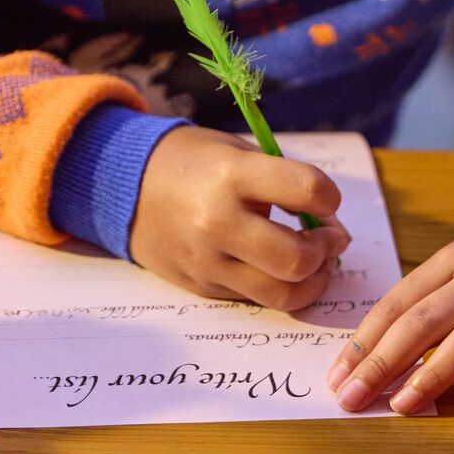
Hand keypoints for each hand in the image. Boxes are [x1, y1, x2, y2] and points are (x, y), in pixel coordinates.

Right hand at [131, 126, 349, 310]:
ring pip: (282, 294)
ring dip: (313, 280)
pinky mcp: (202, 287)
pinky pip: (257, 299)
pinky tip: (282, 268)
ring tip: (316, 262)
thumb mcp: (238, 153)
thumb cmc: (192, 163)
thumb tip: (331, 227)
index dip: (329, 197)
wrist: (123, 188)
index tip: (325, 199)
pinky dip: (281, 287)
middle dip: (326, 250)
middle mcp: (217, 223)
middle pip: (296, 258)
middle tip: (329, 238)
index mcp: (230, 176)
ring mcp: (208, 262)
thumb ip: (284, 184)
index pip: (306, 189)